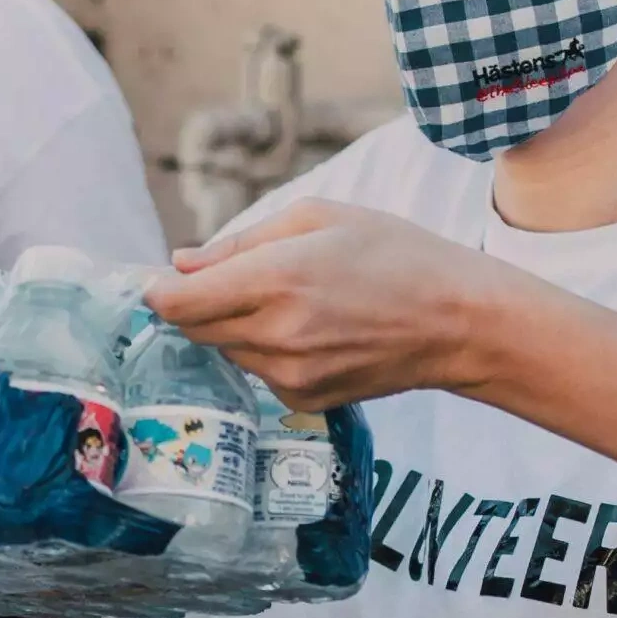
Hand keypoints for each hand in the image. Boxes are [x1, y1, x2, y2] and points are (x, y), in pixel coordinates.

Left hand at [145, 201, 518, 409]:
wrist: (458, 323)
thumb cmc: (396, 255)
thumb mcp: (319, 218)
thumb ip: (240, 242)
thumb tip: (181, 263)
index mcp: (276, 279)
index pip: (179, 302)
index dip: (158, 290)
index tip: (158, 280)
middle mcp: (276, 333)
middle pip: (194, 329)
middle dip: (197, 305)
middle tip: (229, 280)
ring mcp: (290, 374)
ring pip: (225, 351)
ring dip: (234, 326)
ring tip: (289, 301)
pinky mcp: (304, 400)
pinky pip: (258, 373)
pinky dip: (265, 351)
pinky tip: (310, 330)